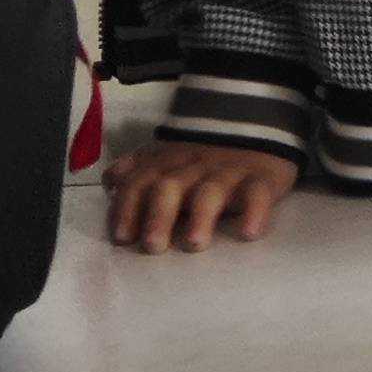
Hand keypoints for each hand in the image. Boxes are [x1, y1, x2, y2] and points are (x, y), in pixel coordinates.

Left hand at [107, 139, 300, 253]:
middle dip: (159, 215)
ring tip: (193, 242)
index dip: (128, 207)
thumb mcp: (167, 156)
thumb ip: (138, 169)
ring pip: (211, 191)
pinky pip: (258, 193)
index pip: (140, 181)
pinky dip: (254, 211)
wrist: (255, 125)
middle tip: (153, 246)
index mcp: (167, 163)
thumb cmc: (203, 156)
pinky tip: (249, 232)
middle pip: (171, 186)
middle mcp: (193, 167)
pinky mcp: (261, 179)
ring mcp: (227, 172)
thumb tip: (110, 183)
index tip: (122, 237)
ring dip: (200, 215)